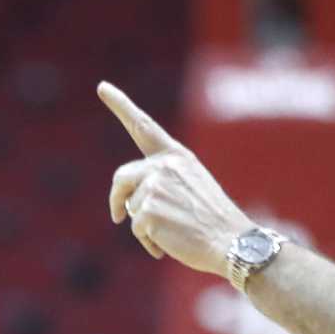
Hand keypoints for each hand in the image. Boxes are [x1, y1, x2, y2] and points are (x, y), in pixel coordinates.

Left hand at [101, 80, 250, 275]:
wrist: (232, 241)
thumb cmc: (213, 219)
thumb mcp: (193, 185)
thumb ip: (163, 179)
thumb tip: (128, 202)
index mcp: (176, 156)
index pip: (143, 126)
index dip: (121, 105)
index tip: (102, 87)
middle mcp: (163, 166)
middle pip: (121, 177)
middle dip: (117, 198)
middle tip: (116, 216)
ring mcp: (154, 188)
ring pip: (130, 208)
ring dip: (143, 226)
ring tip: (171, 234)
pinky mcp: (148, 212)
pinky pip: (136, 229)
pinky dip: (149, 242)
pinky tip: (167, 246)